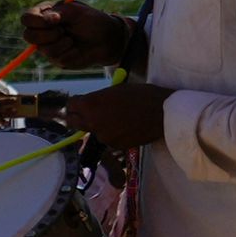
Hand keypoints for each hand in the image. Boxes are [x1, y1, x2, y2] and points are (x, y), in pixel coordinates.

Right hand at [23, 0, 132, 70]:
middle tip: (63, 31)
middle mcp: (42, 31)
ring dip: (62, 44)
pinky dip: (70, 52)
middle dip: (48, 34)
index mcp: (44, 15)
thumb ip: (59, 12)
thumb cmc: (92, 21)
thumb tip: (48, 19)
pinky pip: (57, 58)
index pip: (27, 18)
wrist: (108, 39)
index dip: (37, 21)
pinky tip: (77, 48)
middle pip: (28, 36)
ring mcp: (48, 46)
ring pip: (43, 49)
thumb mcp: (76, 11)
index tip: (56, 20)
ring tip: (73, 39)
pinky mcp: (56, 59)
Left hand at [50, 81, 170, 153]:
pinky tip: (125, 127)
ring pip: (92, 131)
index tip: (82, 103)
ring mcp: (103, 136)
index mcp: (90, 105)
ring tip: (115, 119)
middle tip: (90, 113)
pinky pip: (107, 139)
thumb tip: (88, 103)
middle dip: (79, 116)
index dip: (76, 103)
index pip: (70, 105)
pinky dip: (112, 134)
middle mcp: (92, 122)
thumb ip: (97, 99)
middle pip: (73, 121)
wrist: (165, 113)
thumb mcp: (115, 90)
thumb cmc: (142, 96)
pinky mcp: (115, 145)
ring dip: (98, 126)